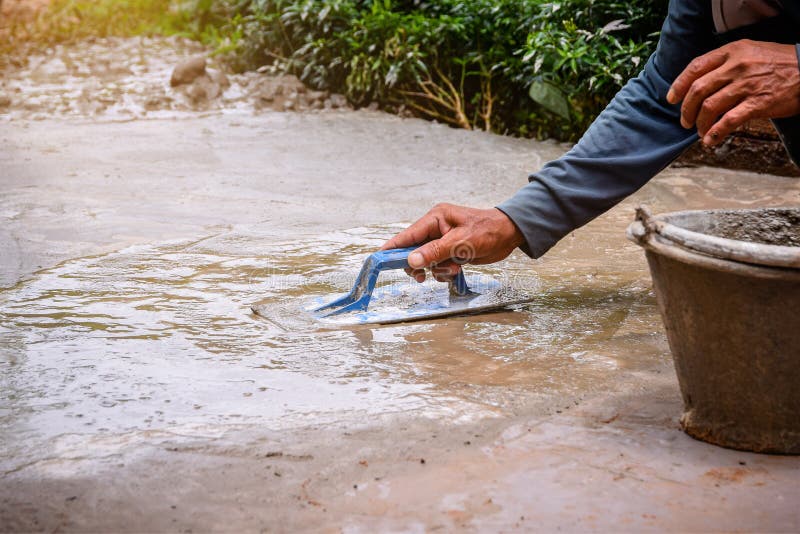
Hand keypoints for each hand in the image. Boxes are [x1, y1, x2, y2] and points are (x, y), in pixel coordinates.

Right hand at [381, 203, 524, 282]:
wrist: (509, 235)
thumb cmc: (487, 231)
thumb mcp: (460, 242)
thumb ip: (434, 252)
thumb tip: (411, 261)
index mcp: (435, 218)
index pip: (407, 235)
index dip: (392, 248)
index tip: (378, 259)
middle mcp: (436, 229)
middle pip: (414, 251)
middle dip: (418, 265)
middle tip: (420, 277)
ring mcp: (443, 241)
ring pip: (427, 261)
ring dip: (436, 269)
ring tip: (452, 268)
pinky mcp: (451, 252)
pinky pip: (439, 266)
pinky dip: (445, 271)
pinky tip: (457, 268)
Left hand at [666, 39, 799, 145]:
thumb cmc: (778, 63)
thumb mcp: (750, 52)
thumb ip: (725, 64)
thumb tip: (698, 84)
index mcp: (732, 51)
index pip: (695, 67)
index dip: (678, 85)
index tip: (670, 99)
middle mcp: (737, 66)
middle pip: (698, 90)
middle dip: (686, 109)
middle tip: (685, 121)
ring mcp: (747, 85)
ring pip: (709, 107)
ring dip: (700, 124)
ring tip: (701, 131)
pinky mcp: (758, 103)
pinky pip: (728, 121)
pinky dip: (715, 133)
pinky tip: (710, 141)